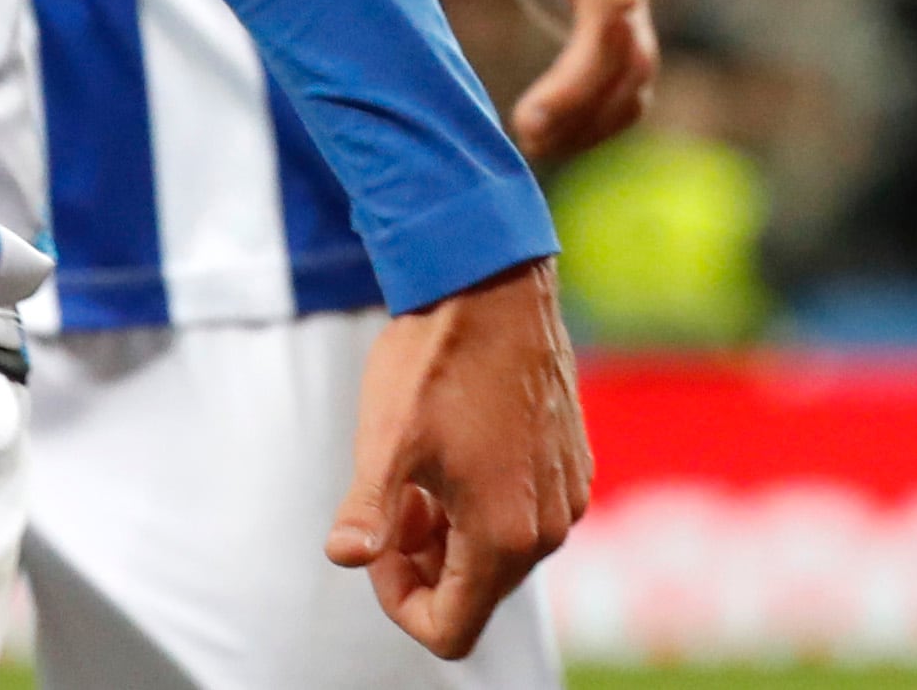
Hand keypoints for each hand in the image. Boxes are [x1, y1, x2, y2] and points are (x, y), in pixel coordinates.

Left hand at [327, 257, 589, 656]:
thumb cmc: (433, 362)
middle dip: (424, 561)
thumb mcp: (385, 440)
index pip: (451, 628)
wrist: (490, 287)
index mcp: (504, 537)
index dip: (400, 599)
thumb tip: (344, 557)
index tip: (376, 542)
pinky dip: (482, 502)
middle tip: (390, 498)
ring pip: (500, 552)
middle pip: (477, 592)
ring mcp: (567, 498)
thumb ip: (368, 512)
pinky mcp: (572, 467)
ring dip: (451, 530)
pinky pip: (524, 514)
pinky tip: (453, 450)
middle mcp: (549, 530)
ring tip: (416, 470)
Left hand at [417, 0, 657, 165]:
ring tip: (532, 145)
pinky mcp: (622, 45)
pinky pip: (628, 95)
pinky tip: (552, 144)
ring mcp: (627, 14)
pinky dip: (597, 125)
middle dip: (580, 86)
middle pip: (620, 36)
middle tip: (526, 126)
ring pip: (633, 75)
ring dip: (591, 117)